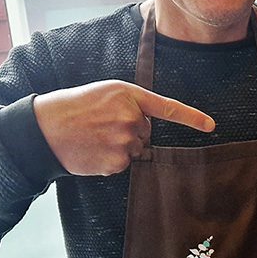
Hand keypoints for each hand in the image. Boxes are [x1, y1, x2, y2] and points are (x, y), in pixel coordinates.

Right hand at [33, 80, 214, 175]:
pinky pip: (123, 164)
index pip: (167, 108)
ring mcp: (124, 141)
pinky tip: (93, 150)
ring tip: (94, 137)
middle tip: (101, 125)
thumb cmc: (74, 107)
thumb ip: (131, 104)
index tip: (211, 125)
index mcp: (129, 95)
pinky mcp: (116, 161)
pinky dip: (110, 160)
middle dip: (129, 131)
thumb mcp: (104, 93)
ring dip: (119, 146)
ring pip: (135, 149)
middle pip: (146, 133)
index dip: (192, 118)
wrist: (45, 127)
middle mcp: (131, 118)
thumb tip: (146, 127)